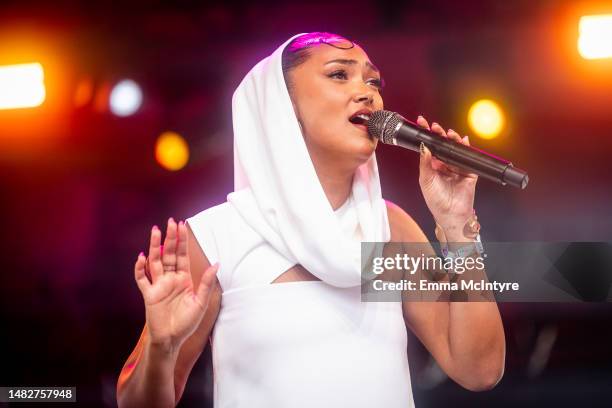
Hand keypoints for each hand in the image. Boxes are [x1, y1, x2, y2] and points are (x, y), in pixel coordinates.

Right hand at [134, 218, 218, 352]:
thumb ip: (206, 283)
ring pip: (155, 261)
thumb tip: (216, 263)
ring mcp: (158, 286)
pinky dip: (140, 268)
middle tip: (170, 221)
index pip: (182, 255)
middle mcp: (170, 279)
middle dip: (170, 238)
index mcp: (183, 279)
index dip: (182, 241)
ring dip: (154, 246)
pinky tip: (142, 257)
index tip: (181, 225)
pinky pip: (142, 279)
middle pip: (169, 254)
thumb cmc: (187, 323)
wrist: (172, 340)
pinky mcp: (148, 295)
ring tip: (155, 231)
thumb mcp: (200, 302)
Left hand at [416, 116, 477, 236]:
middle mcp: (444, 165)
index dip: (426, 136)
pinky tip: (463, 140)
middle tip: (434, 127)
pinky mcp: (469, 171)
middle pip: (443, 145)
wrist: (450, 213)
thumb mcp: (425, 180)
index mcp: (432, 166)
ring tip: (448, 133)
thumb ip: (425, 162)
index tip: (422, 124)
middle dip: (439, 134)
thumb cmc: (435, 200)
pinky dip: (466, 148)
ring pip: (455, 149)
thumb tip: (424, 146)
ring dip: (452, 139)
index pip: (430, 147)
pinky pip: (468, 157)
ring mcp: (457, 167)